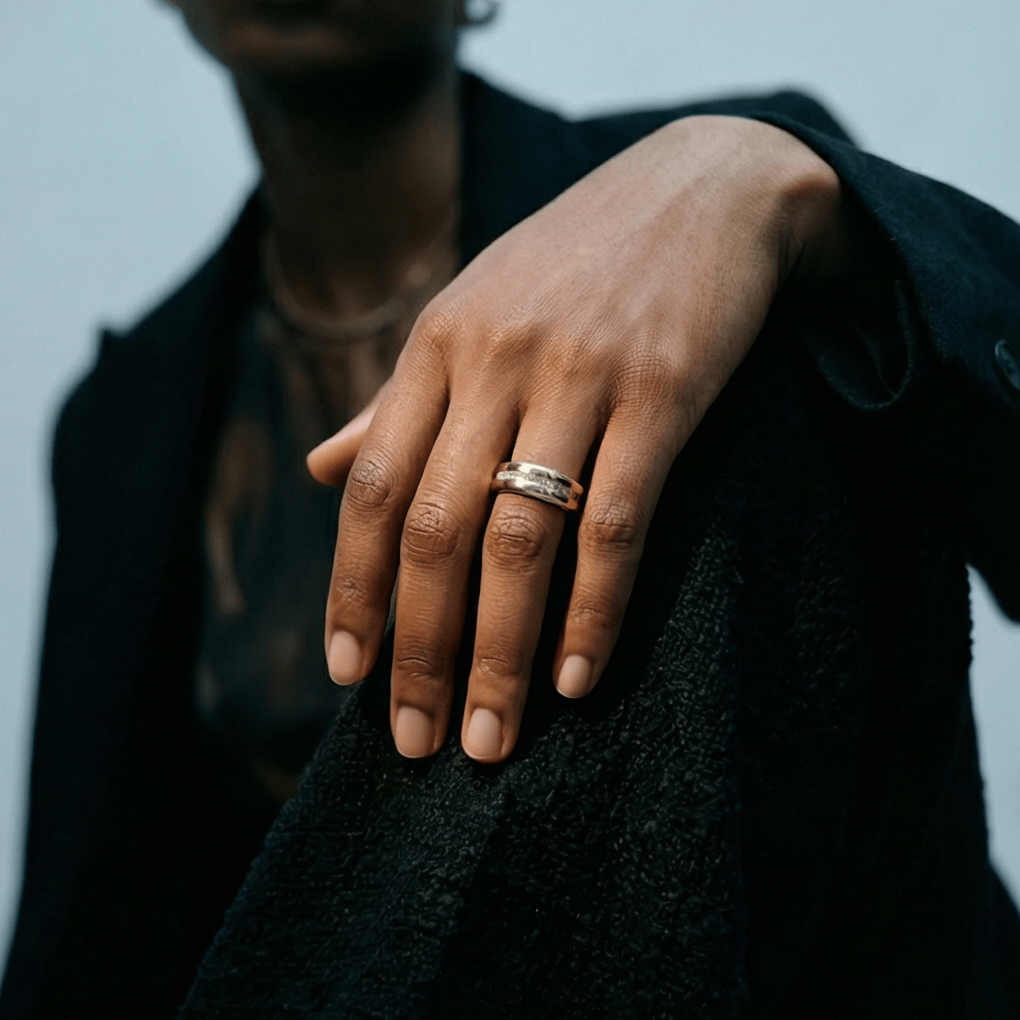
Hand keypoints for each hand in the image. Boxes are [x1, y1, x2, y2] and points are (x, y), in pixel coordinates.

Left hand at [308, 115, 850, 762]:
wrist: (706, 189)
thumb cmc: (577, 263)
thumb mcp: (469, 312)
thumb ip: (398, 400)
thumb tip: (322, 469)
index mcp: (438, 344)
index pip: (375, 488)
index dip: (355, 588)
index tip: (349, 676)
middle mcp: (495, 361)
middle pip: (437, 530)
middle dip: (418, 649)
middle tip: (415, 743)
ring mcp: (580, 377)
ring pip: (520, 539)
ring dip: (498, 653)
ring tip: (488, 738)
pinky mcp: (662, 393)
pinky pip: (618, 522)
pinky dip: (593, 610)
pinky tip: (579, 680)